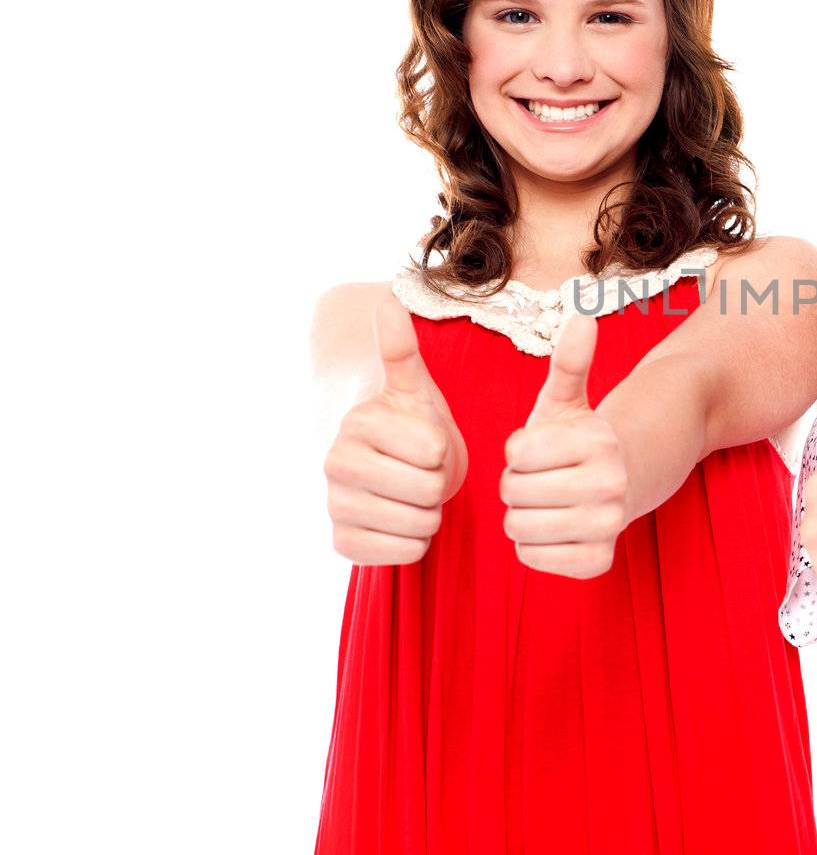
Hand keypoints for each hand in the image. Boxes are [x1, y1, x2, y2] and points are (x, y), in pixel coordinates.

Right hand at [325, 295, 467, 563]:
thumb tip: (387, 301)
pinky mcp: (342, 543)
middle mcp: (334, 463)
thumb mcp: (417, 389)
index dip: (443, 450)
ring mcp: (334, 505)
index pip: (432, 450)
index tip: (428, 443)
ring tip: (416, 495)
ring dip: (430, 513)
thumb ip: (402, 350)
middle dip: (439, 484)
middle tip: (424, 472)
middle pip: (427, 489)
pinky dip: (415, 542)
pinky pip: (401, 553)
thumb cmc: (416, 428)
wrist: (399, 474)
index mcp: (358, 423)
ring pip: (417, 523)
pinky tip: (404, 521)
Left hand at [500, 312, 628, 578]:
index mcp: (598, 441)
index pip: (516, 454)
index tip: (539, 451)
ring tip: (546, 503)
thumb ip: (569, 362)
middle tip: (541, 480)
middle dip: (517, 485)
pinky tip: (554, 528)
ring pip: (519, 529)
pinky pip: (533, 558)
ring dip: (522, 516)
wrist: (630, 482)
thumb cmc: (582, 440)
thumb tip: (583, 317)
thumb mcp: (569, 400)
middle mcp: (610, 484)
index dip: (517, 452)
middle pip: (515, 493)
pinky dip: (533, 546)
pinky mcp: (597, 561)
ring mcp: (607, 526)